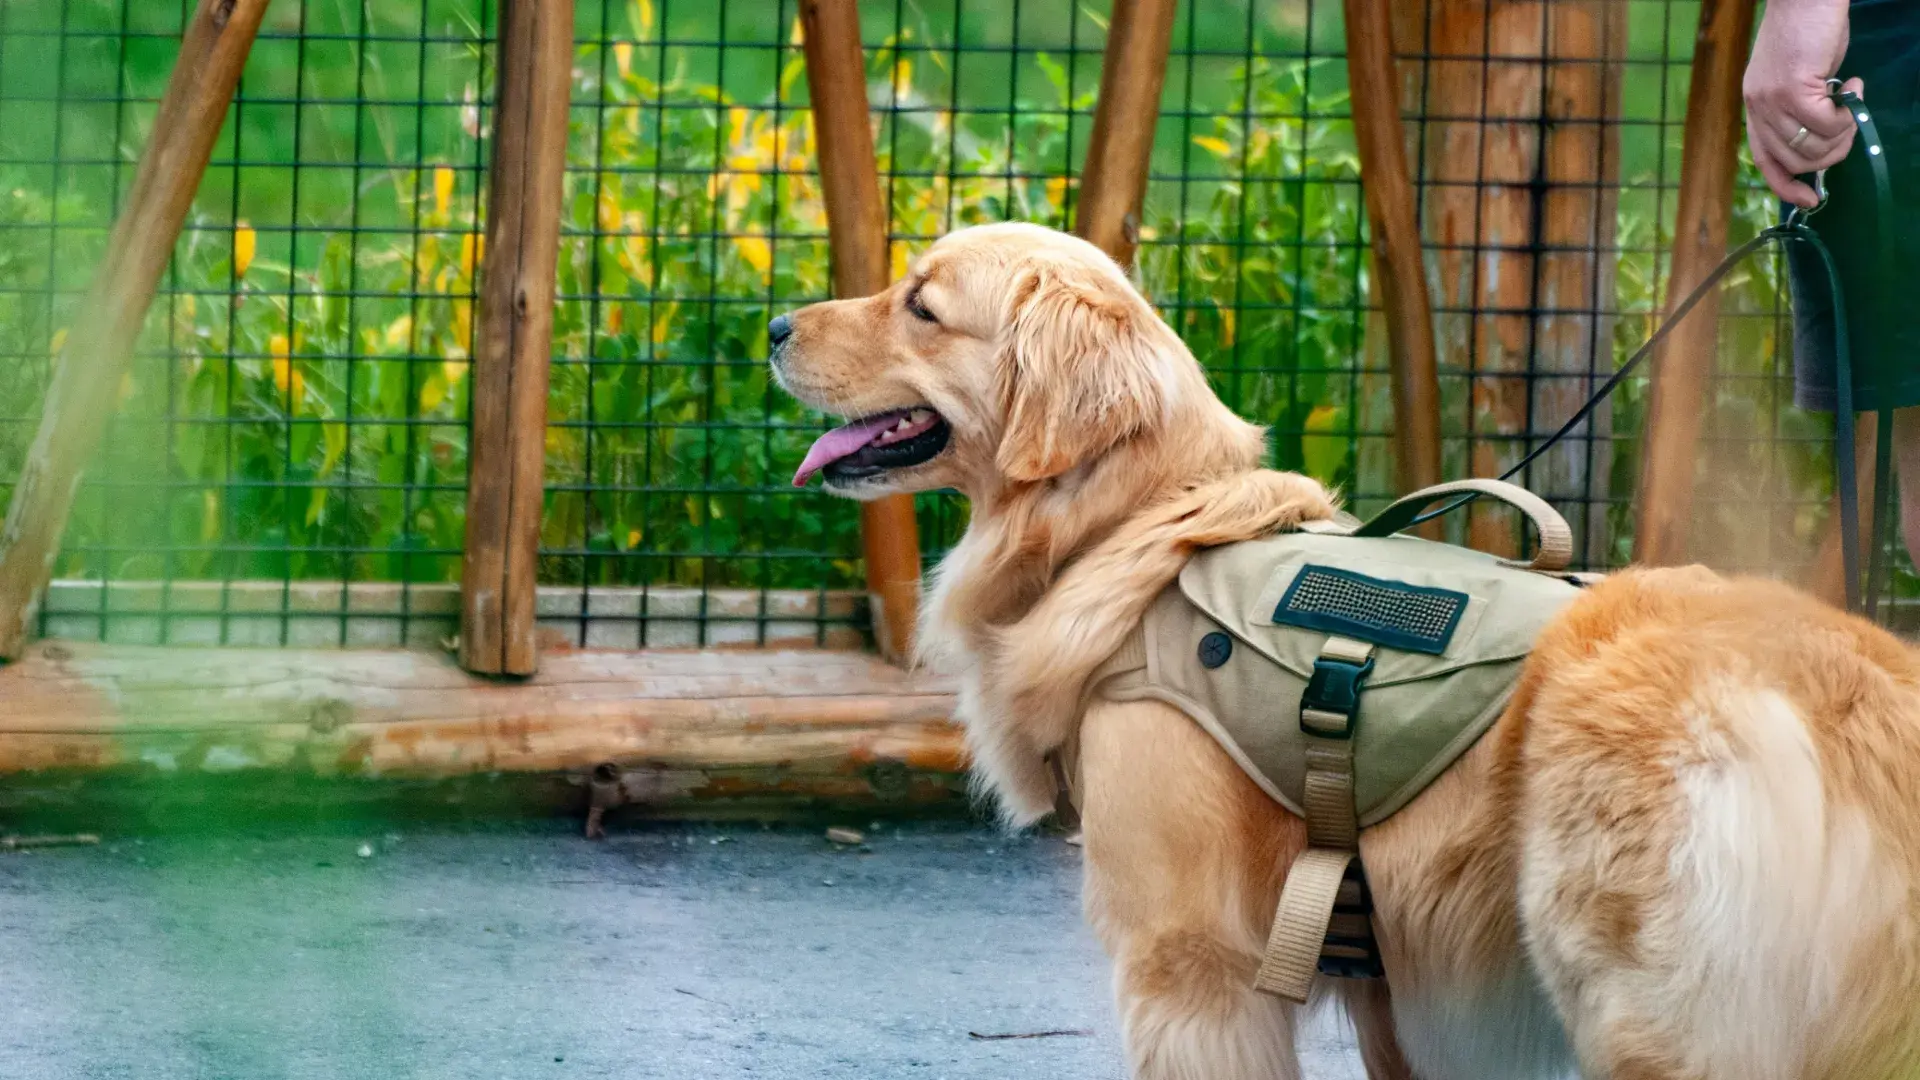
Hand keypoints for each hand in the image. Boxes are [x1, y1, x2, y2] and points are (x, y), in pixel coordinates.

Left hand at [1743, 0, 1859, 206]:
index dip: (1785, 185)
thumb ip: (1801, 110)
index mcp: (1755, 108)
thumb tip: (1820, 140)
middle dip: (1830, 154)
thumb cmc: (1809, 33)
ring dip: (1842, 133)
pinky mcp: (1792, 90)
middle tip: (1850, 127)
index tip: (1810, 199)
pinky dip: (1847, 114)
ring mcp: (1771, 101)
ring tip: (1853, 103)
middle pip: (1793, 160)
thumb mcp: (1798, 78)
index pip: (1764, 160)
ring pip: (1811, 147)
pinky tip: (1854, 88)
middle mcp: (1757, 108)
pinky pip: (1826, 125)